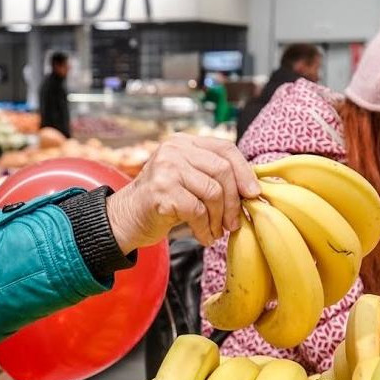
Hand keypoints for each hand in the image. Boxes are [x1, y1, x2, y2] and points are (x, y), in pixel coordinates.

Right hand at [106, 134, 260, 251]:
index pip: (225, 148)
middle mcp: (174, 150)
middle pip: (222, 170)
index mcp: (184, 142)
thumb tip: (253, 188)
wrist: (126, 218)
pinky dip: (205, 228)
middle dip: (234, 200)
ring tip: (217, 231)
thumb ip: (212, 174)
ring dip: (219, 218)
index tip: (253, 193)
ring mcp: (166, 169)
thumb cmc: (163, 201)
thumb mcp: (188, 179)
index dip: (244, 171)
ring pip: (213, 192)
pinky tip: (204, 237)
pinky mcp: (161, 191)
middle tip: (234, 222)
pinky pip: (197, 211)